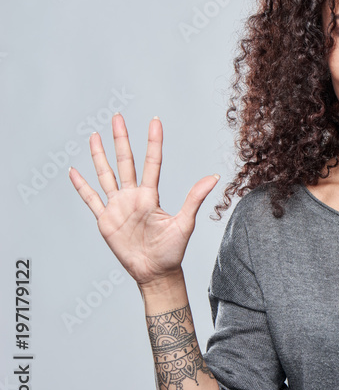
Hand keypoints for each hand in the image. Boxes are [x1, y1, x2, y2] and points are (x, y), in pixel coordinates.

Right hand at [69, 113, 219, 287]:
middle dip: (121, 139)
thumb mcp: (185, 223)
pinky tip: (74, 171)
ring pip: (106, 175)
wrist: (155, 272)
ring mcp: (118, 207)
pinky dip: (82, 186)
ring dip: (99, 156)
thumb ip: (194, 198)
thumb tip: (214, 177)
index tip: (154, 121)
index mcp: (151, 195)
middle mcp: (133, 197)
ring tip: (93, 135)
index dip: (153, 141)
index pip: (152, 162)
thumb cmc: (172, 251)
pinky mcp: (105, 220)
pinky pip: (90, 200)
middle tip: (117, 117)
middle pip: (125, 162)